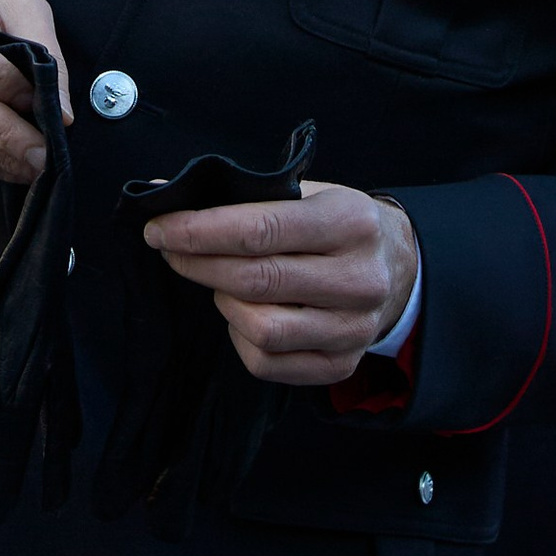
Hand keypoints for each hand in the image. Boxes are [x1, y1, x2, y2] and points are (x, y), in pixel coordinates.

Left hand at [145, 181, 417, 386]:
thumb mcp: (306, 192)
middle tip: (172, 250)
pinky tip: (243, 314)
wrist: (397, 266)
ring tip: (221, 281)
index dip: (199, 231)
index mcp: (351, 222)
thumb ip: (240, 194)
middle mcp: (359, 279)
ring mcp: (354, 328)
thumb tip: (159, 191)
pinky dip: (240, 338)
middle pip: (256, 280)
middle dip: (199, 263)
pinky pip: (268, 363)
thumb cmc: (336, 224)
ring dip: (224, 302)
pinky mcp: (341, 364)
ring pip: (261, 328)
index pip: (260, 229)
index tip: (158, 229)